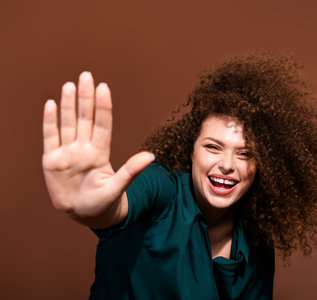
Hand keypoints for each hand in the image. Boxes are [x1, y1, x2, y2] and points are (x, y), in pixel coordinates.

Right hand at [42, 72, 153, 227]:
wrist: (84, 214)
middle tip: (86, 75)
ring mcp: (67, 153)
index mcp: (100, 153)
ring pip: (68, 123)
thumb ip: (131, 171)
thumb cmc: (104, 202)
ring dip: (68, 105)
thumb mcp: (117, 188)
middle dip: (85, 98)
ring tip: (70, 85)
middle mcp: (84, 148)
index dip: (103, 107)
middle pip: (85, 118)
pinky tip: (51, 104)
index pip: (102, 125)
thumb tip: (150, 156)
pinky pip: (50, 137)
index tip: (104, 87)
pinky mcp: (52, 160)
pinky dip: (50, 122)